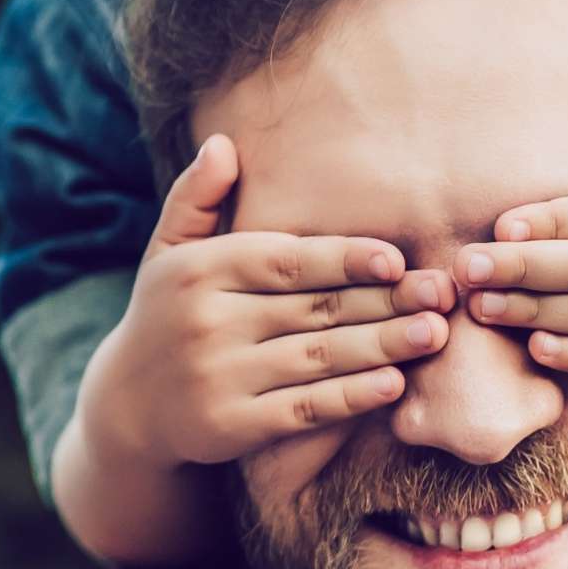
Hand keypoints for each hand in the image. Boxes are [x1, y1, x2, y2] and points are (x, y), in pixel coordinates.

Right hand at [85, 133, 455, 467]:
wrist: (126, 407)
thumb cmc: (164, 315)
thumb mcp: (167, 251)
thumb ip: (197, 197)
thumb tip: (222, 143)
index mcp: (199, 271)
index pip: (286, 260)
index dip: (346, 258)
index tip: (397, 259)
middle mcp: (207, 322)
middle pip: (313, 308)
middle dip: (384, 300)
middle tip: (440, 293)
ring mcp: (219, 377)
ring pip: (317, 358)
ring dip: (382, 345)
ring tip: (433, 333)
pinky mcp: (231, 425)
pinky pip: (304, 409)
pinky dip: (351, 397)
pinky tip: (393, 384)